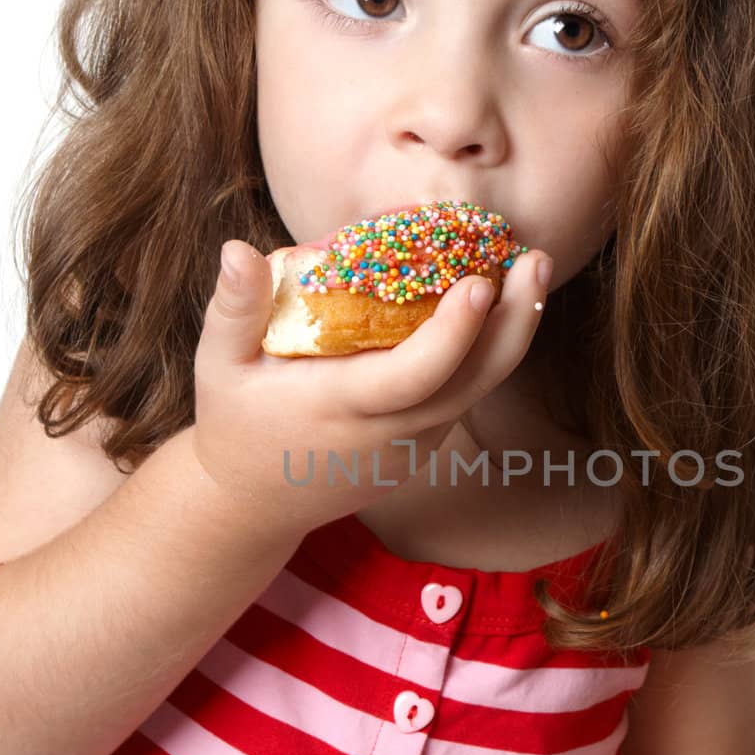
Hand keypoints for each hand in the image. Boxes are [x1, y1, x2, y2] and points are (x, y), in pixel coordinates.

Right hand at [191, 239, 551, 542]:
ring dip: (509, 332)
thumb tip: (236, 248)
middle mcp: (390, 433)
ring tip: (527, 270)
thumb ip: (233, 307)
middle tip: (535, 258)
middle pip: (472, 382)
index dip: (454, 333)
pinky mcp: (421, 447)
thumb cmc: (234, 423)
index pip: (415, 376)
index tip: (479, 283)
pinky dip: (484, 351)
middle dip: (514, 321)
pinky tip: (497, 304)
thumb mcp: (218, 364)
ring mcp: (412, 445)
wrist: (250, 506)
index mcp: (342, 407)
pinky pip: (461, 395)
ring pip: (476, 389)